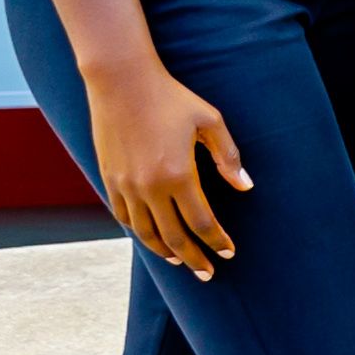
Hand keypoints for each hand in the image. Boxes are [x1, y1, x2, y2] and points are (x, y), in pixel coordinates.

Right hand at [93, 57, 250, 277]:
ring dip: (165, 251)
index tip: (228, 252)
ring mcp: (126, 186)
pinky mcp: (109, 179)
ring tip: (180, 260)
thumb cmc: (171, 97)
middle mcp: (150, 187)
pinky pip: (124, 216)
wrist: (121, 81)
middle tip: (207, 273)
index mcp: (179, 175)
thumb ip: (228, 156)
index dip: (217, 241)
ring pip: (146, 233)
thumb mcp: (209, 120)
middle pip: (174, 238)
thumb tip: (245, 186)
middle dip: (194, 258)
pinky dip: (139, 231)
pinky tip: (151, 235)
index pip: (202, 223)